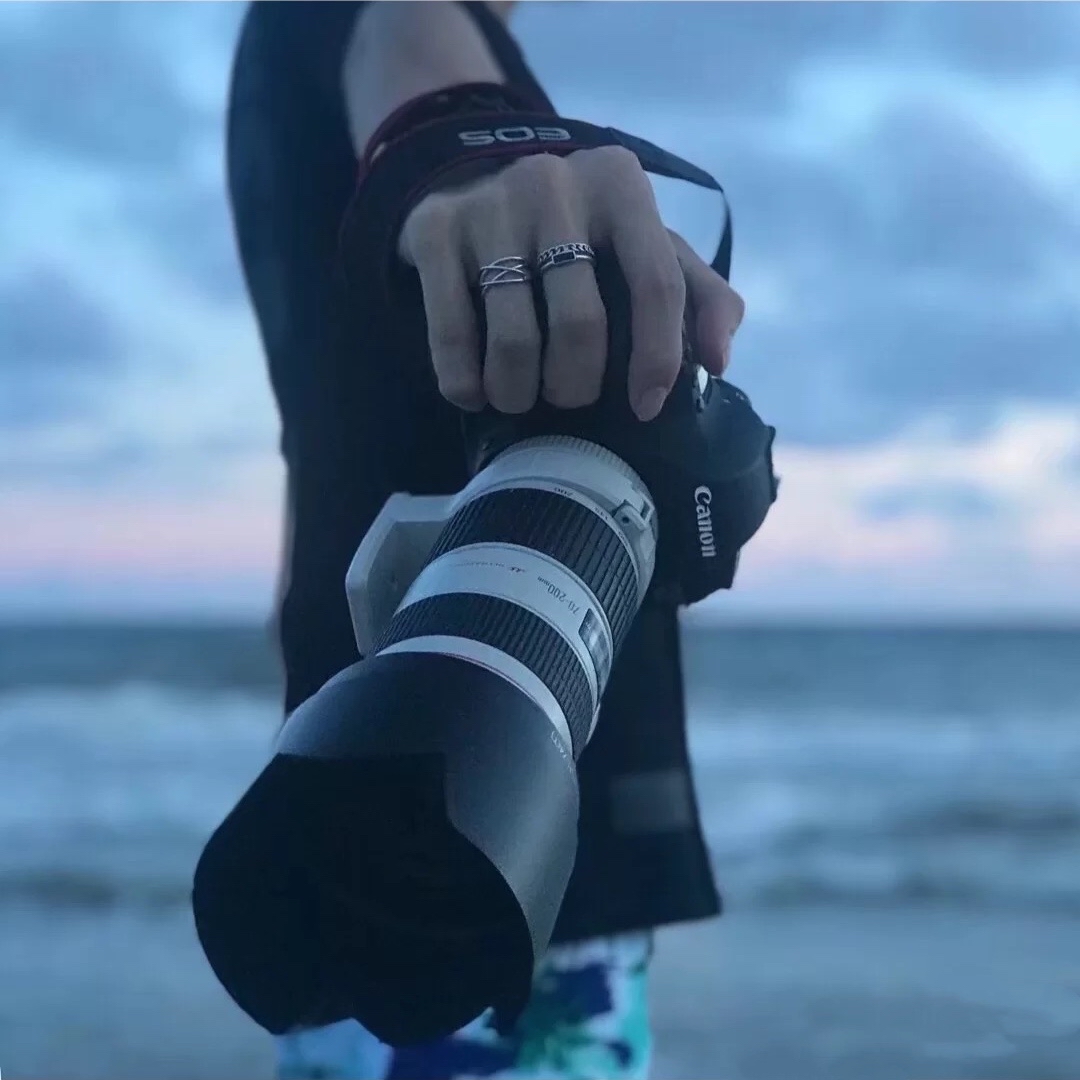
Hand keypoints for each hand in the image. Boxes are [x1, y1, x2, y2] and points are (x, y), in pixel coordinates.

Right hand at [397, 146, 744, 420]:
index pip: (657, 284)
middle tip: (570, 399)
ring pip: (514, 340)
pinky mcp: (435, 229)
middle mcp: (555, 182)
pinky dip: (465, 383)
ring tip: (520, 398)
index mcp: (621, 184)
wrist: (475, 183)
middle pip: (581, 324)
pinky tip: (475, 392)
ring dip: (519, 394)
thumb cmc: (580, 234)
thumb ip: (699, 296)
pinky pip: (453, 336)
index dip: (657, 359)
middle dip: (577, 387)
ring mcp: (490, 203)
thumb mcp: (645, 247)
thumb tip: (718, 362)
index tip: (647, 407)